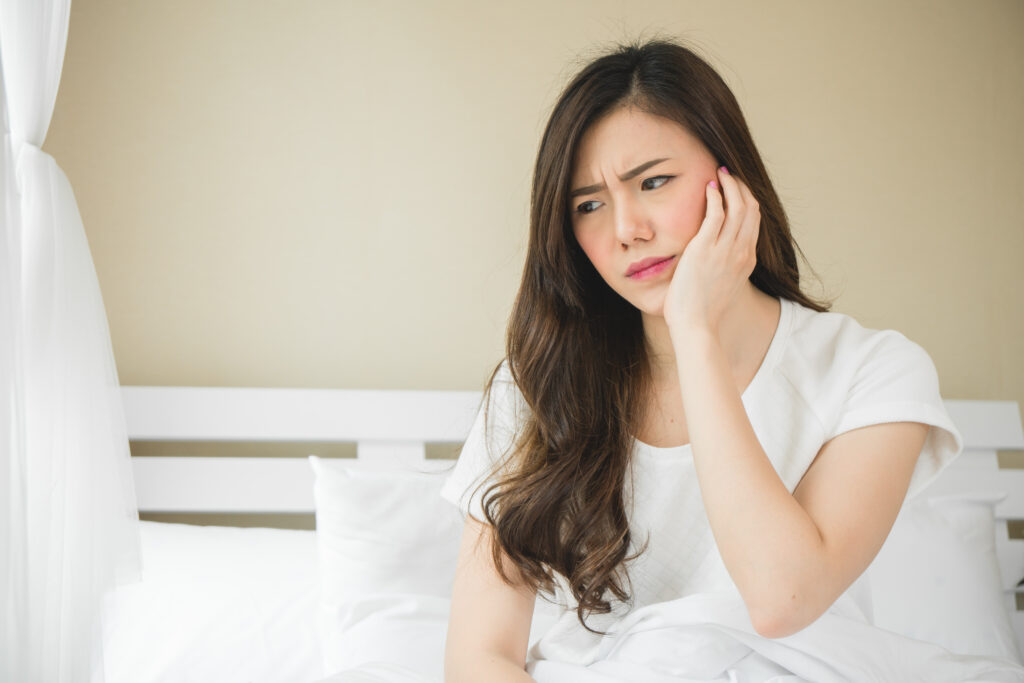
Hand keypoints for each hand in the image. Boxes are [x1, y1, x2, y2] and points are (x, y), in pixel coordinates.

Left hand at [662, 166, 759, 336]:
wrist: (696, 326)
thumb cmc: (702, 312)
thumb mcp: (723, 286)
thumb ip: (725, 268)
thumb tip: (715, 261)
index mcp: (747, 260)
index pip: (754, 221)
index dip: (747, 201)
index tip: (737, 190)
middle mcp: (741, 252)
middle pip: (751, 209)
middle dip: (741, 187)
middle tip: (729, 174)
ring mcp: (725, 250)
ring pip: (737, 206)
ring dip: (730, 185)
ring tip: (719, 173)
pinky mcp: (705, 249)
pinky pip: (716, 213)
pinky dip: (715, 196)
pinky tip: (708, 187)